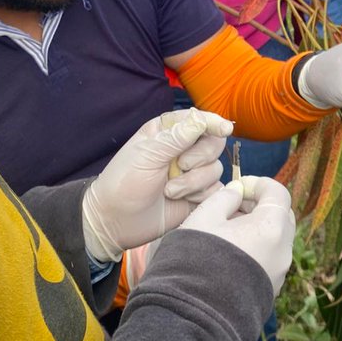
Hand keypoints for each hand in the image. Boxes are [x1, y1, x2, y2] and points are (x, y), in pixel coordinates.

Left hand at [81, 109, 231, 262]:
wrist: (116, 221)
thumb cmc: (123, 182)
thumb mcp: (147, 154)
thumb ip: (177, 136)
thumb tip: (204, 119)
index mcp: (169, 132)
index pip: (199, 120)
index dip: (214, 123)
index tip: (225, 129)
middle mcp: (184, 149)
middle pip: (214, 143)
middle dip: (199, 157)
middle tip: (179, 166)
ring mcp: (192, 173)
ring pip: (216, 168)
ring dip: (194, 182)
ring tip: (169, 191)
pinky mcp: (198, 195)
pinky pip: (216, 190)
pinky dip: (201, 195)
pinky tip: (182, 200)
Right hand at [181, 177, 295, 296]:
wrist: (193, 313)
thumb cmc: (196, 259)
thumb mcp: (204, 217)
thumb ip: (224, 198)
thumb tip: (237, 192)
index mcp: (271, 228)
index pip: (278, 193)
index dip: (258, 183)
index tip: (238, 186)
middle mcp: (283, 251)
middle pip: (281, 215)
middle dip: (259, 204)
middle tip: (233, 205)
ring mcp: (278, 272)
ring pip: (276, 238)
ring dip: (257, 227)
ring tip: (227, 230)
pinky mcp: (270, 289)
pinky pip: (269, 259)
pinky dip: (257, 248)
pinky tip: (230, 251)